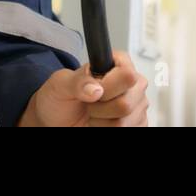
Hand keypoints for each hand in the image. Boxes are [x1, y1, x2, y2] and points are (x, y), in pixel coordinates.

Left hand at [21, 50, 148, 126]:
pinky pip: (128, 131)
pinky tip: (101, 124)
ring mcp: (137, 105)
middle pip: (126, 103)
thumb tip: (96, 88)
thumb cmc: (61, 98)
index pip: (127, 75)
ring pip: (124, 122)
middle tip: (89, 104)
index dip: (108, 87)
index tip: (93, 92)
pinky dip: (108, 130)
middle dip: (101, 109)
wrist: (59, 119)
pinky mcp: (137, 123)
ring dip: (102, 122)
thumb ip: (76, 81)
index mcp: (118, 64)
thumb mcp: (60, 84)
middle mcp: (132, 84)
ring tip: (93, 114)